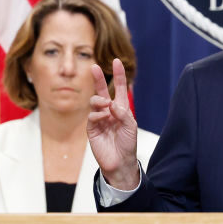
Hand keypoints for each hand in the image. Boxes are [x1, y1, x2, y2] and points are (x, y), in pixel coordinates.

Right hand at [88, 59, 139, 188]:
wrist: (120, 161)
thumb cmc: (128, 144)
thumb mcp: (130, 126)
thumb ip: (123, 113)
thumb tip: (111, 103)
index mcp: (121, 108)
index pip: (120, 88)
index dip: (119, 75)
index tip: (117, 61)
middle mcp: (109, 111)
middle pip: (102, 91)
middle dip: (98, 79)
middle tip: (94, 67)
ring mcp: (99, 119)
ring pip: (95, 101)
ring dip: (100, 100)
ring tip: (106, 105)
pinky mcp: (92, 128)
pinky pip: (92, 116)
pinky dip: (98, 115)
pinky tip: (103, 118)